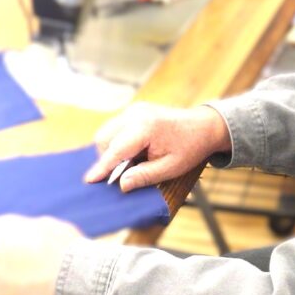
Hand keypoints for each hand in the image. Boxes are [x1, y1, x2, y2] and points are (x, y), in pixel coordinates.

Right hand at [84, 104, 230, 191]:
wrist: (204, 126)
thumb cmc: (190, 148)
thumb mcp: (171, 168)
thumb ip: (145, 176)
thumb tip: (122, 185)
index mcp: (145, 128)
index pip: (116, 150)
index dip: (102, 167)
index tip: (90, 180)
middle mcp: (135, 114)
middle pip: (104, 138)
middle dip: (107, 158)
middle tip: (121, 173)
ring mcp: (134, 110)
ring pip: (107, 132)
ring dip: (112, 150)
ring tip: (132, 162)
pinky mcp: (134, 111)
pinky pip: (116, 128)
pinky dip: (118, 142)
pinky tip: (134, 152)